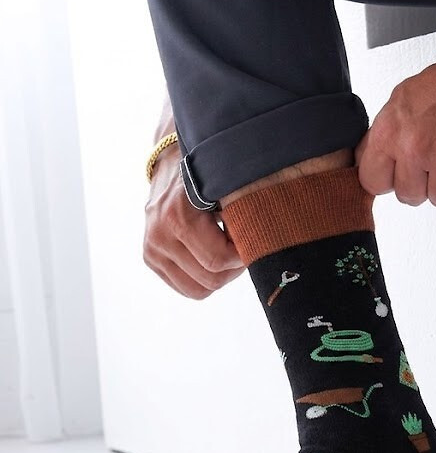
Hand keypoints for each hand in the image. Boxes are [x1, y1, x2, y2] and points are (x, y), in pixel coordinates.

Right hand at [144, 140, 244, 297]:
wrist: (172, 161)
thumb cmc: (208, 173)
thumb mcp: (228, 187)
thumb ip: (243, 215)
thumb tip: (267, 241)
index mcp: (177, 217)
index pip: (219, 260)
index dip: (243, 256)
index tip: (252, 238)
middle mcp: (159, 236)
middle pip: (211, 280)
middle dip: (234, 267)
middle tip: (242, 246)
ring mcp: (152, 250)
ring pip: (199, 290)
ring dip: (220, 275)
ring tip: (227, 249)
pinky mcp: (151, 259)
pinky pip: (186, 287)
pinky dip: (204, 277)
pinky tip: (211, 253)